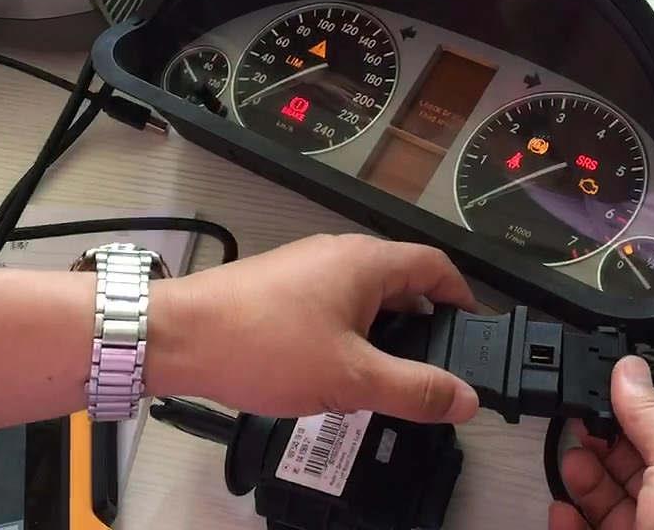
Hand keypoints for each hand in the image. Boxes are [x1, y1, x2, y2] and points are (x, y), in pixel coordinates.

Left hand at [147, 234, 480, 423]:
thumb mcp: (351, 378)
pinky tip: (337, 370)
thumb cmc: (261, 345)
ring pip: (365, 296)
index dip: (463, 299)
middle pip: (402, 282)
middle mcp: (339, 254)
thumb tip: (465, 398)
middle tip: (435, 368)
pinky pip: (333, 305)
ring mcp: (306, 267)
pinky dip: (349, 334)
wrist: (176, 338)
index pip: (436, 267)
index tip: (476, 332)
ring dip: (384, 334)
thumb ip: (414, 390)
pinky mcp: (280, 287)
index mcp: (367, 262)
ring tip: (387, 378)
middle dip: (424, 326)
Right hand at [548, 356, 653, 529]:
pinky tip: (560, 512)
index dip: (629, 413)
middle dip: (600, 445)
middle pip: (633, 470)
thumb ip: (652, 417)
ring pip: (608, 506)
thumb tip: (629, 368)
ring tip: (567, 464)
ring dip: (583, 482)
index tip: (595, 394)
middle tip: (573, 423)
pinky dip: (570, 524)